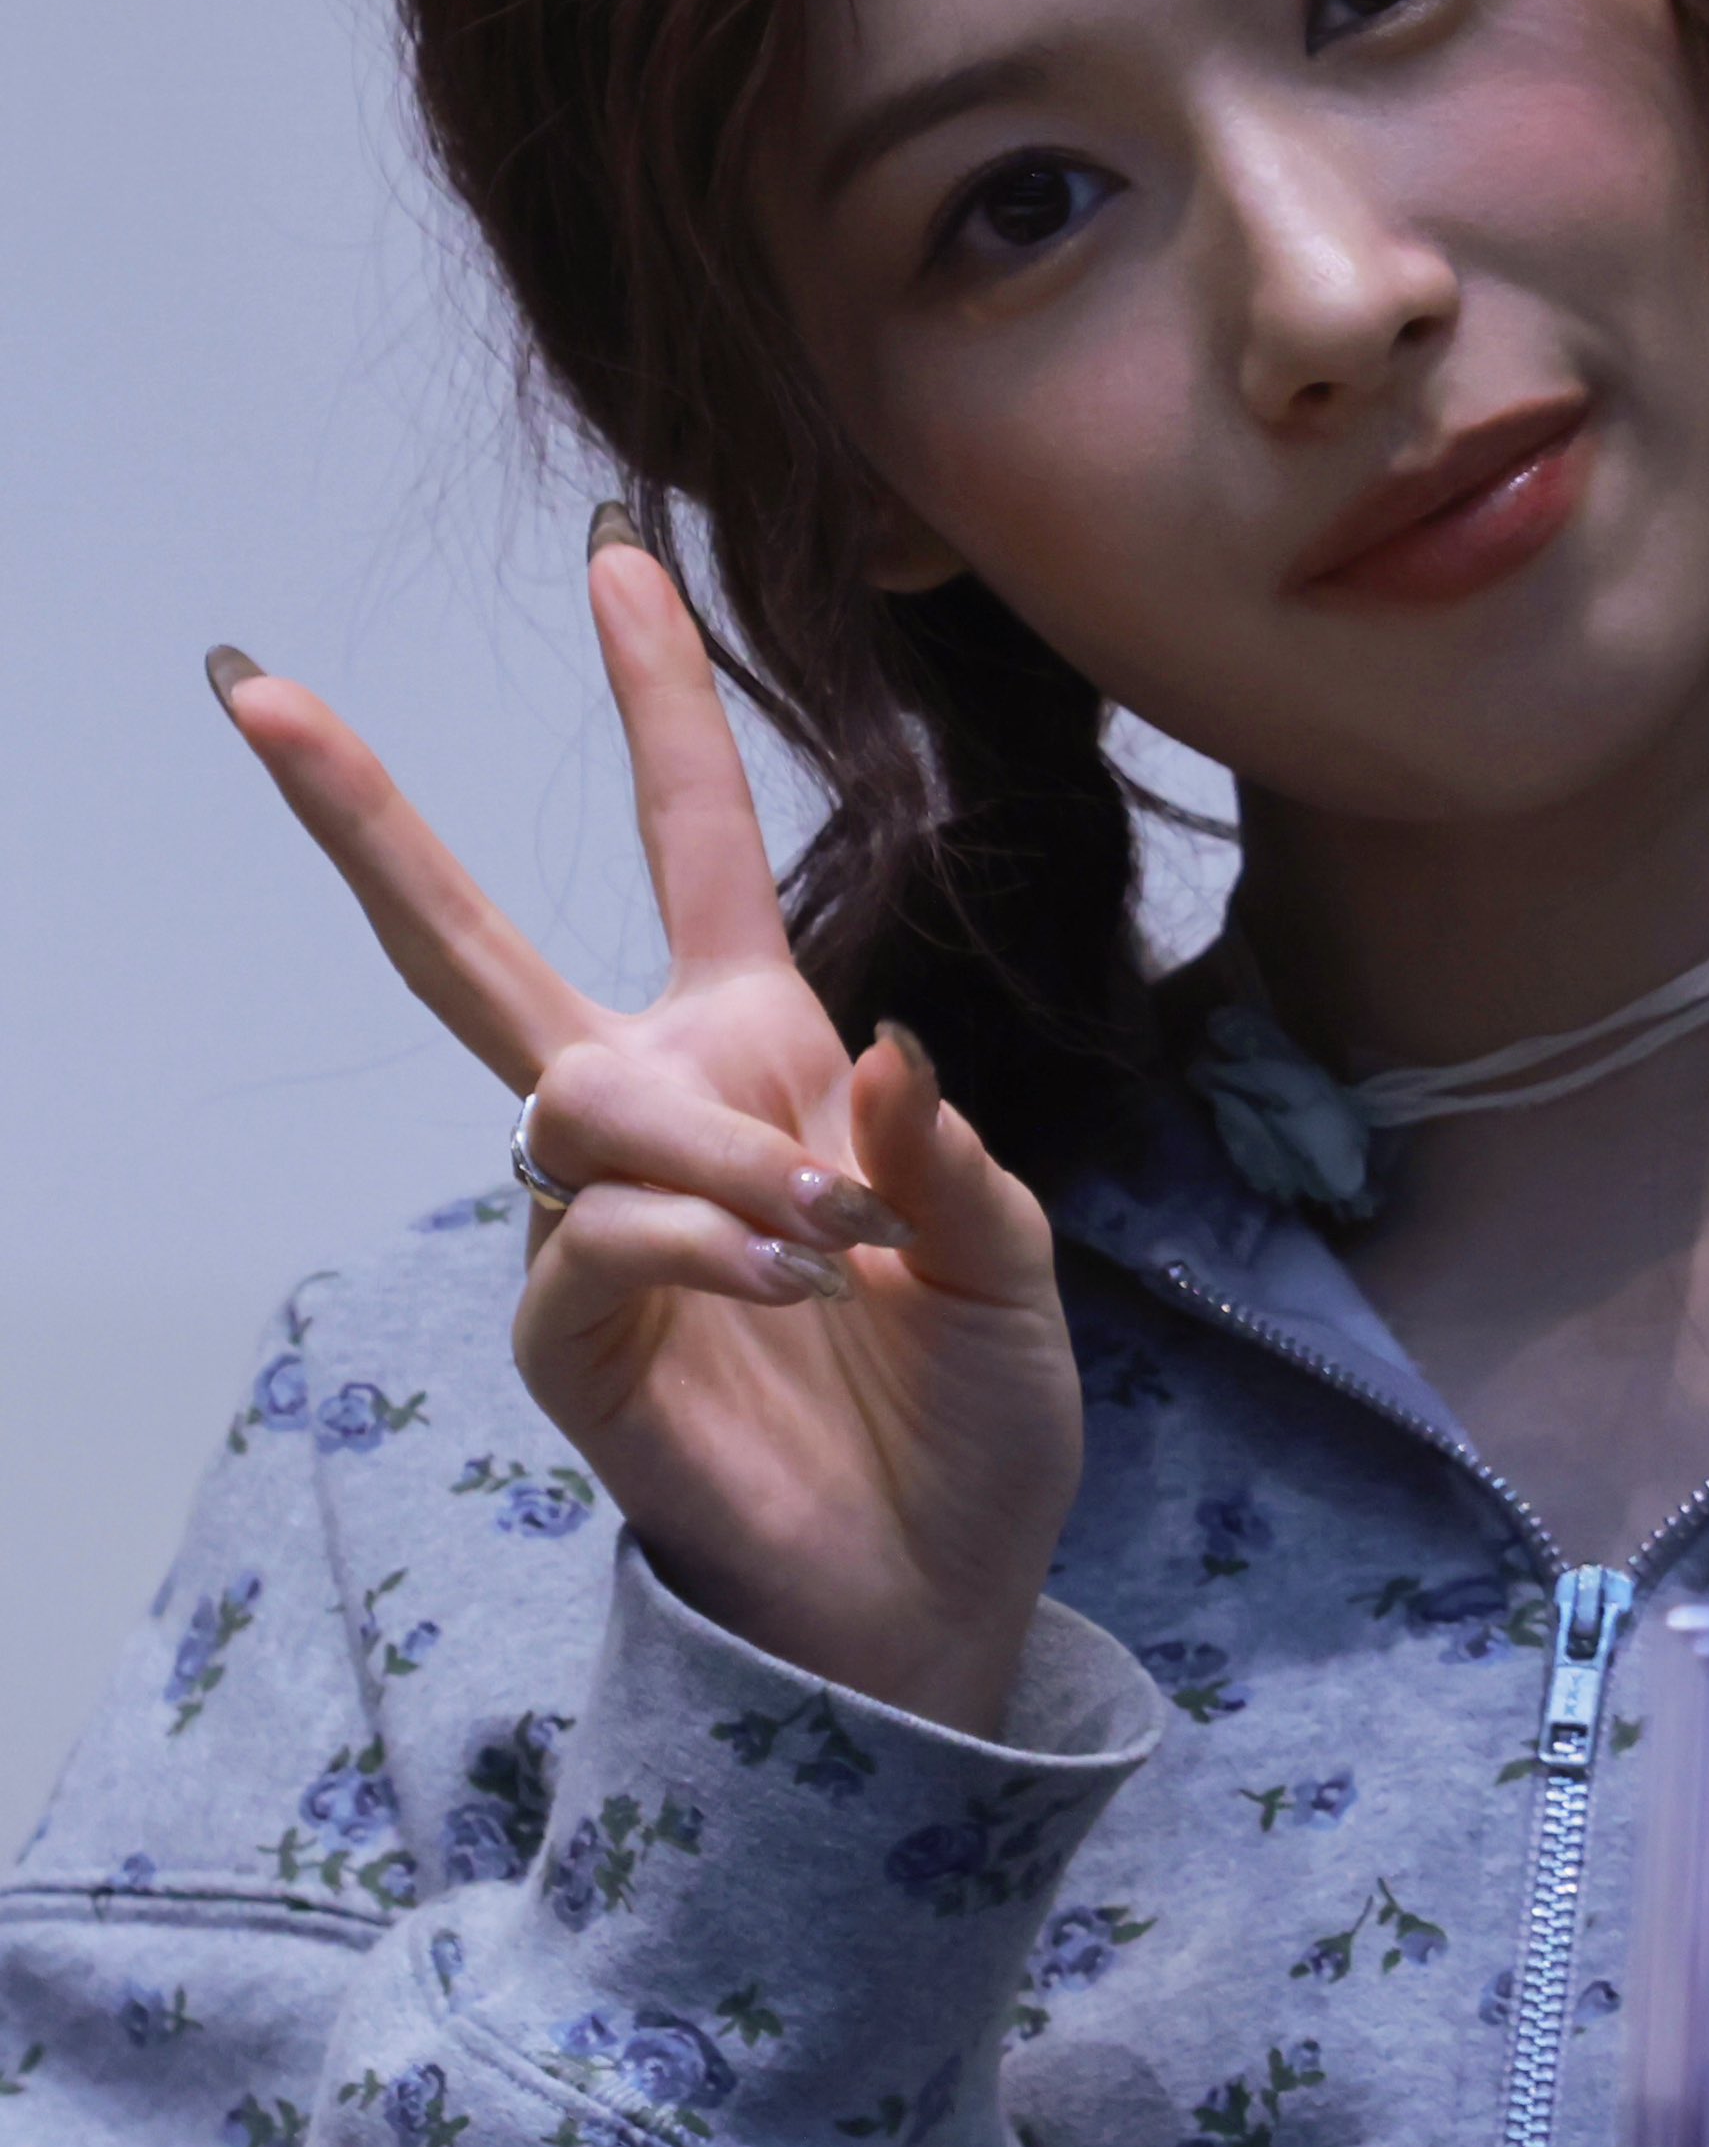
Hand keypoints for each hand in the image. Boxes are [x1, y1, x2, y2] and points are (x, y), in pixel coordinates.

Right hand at [210, 528, 1082, 1736]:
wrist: (940, 1593)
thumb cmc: (970, 1412)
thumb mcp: (1009, 1256)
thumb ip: (945, 1150)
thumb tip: (872, 1049)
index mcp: (760, 1052)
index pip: (693, 843)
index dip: (662, 701)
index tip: (620, 553)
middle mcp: (656, 1114)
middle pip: (468, 943)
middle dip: (365, 816)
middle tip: (259, 693)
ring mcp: (594, 1227)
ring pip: (572, 1096)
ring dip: (713, 1152)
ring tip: (827, 1248)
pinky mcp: (569, 1342)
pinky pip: (589, 1237)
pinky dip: (700, 1246)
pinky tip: (784, 1291)